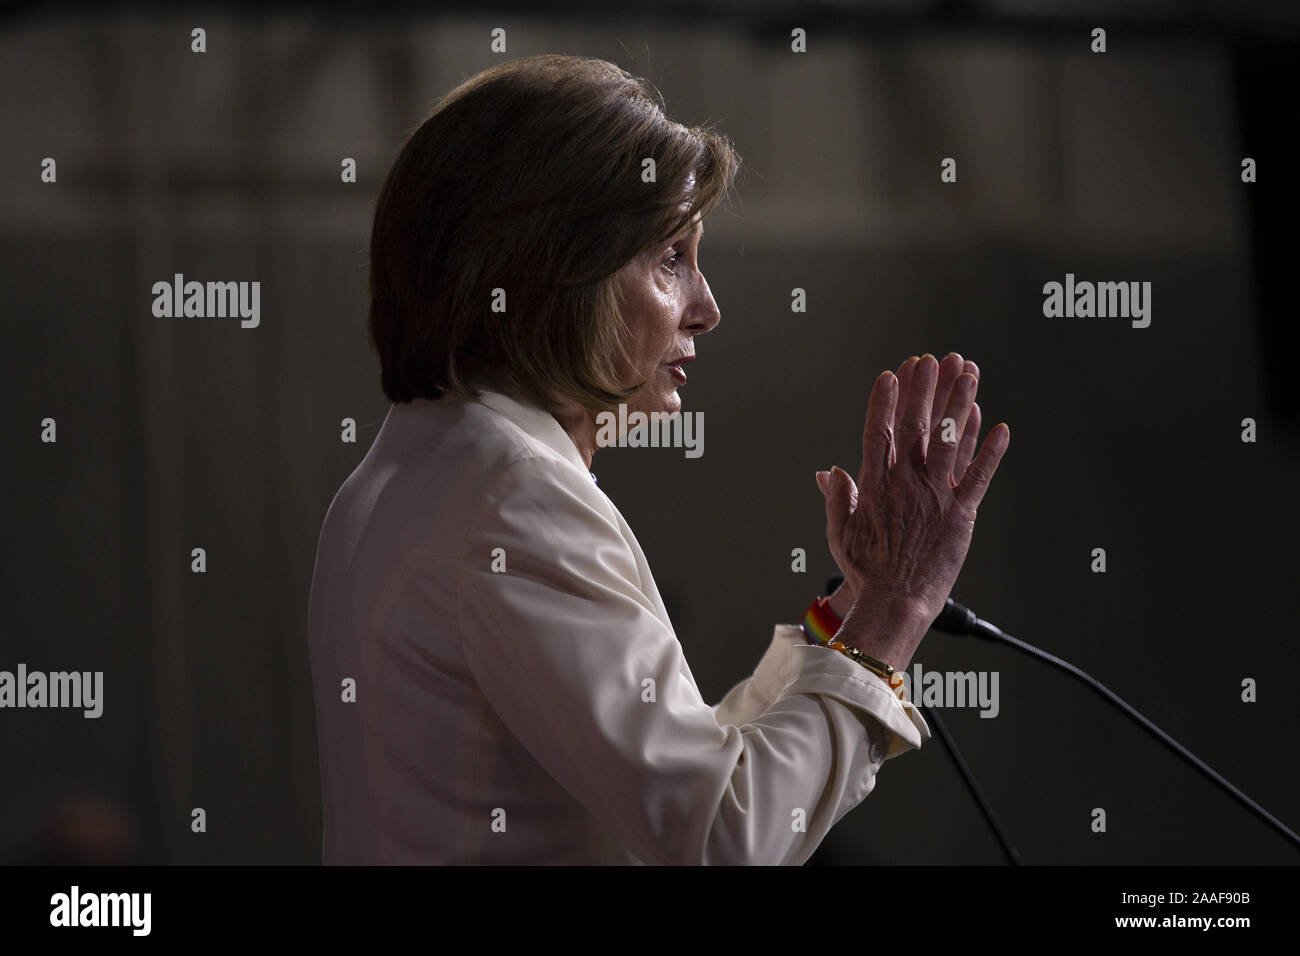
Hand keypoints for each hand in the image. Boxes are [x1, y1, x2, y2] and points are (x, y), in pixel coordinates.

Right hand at [816, 353, 1008, 636]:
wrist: (896, 603)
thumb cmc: (867, 573)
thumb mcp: (840, 533)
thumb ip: (837, 498)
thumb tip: (828, 471)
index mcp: (875, 486)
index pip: (878, 432)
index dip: (885, 399)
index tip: (891, 374)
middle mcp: (906, 485)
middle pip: (915, 426)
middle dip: (923, 389)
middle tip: (931, 360)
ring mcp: (935, 497)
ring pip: (951, 441)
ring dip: (960, 403)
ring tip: (968, 373)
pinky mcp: (960, 515)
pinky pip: (979, 477)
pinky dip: (991, 451)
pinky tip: (999, 425)